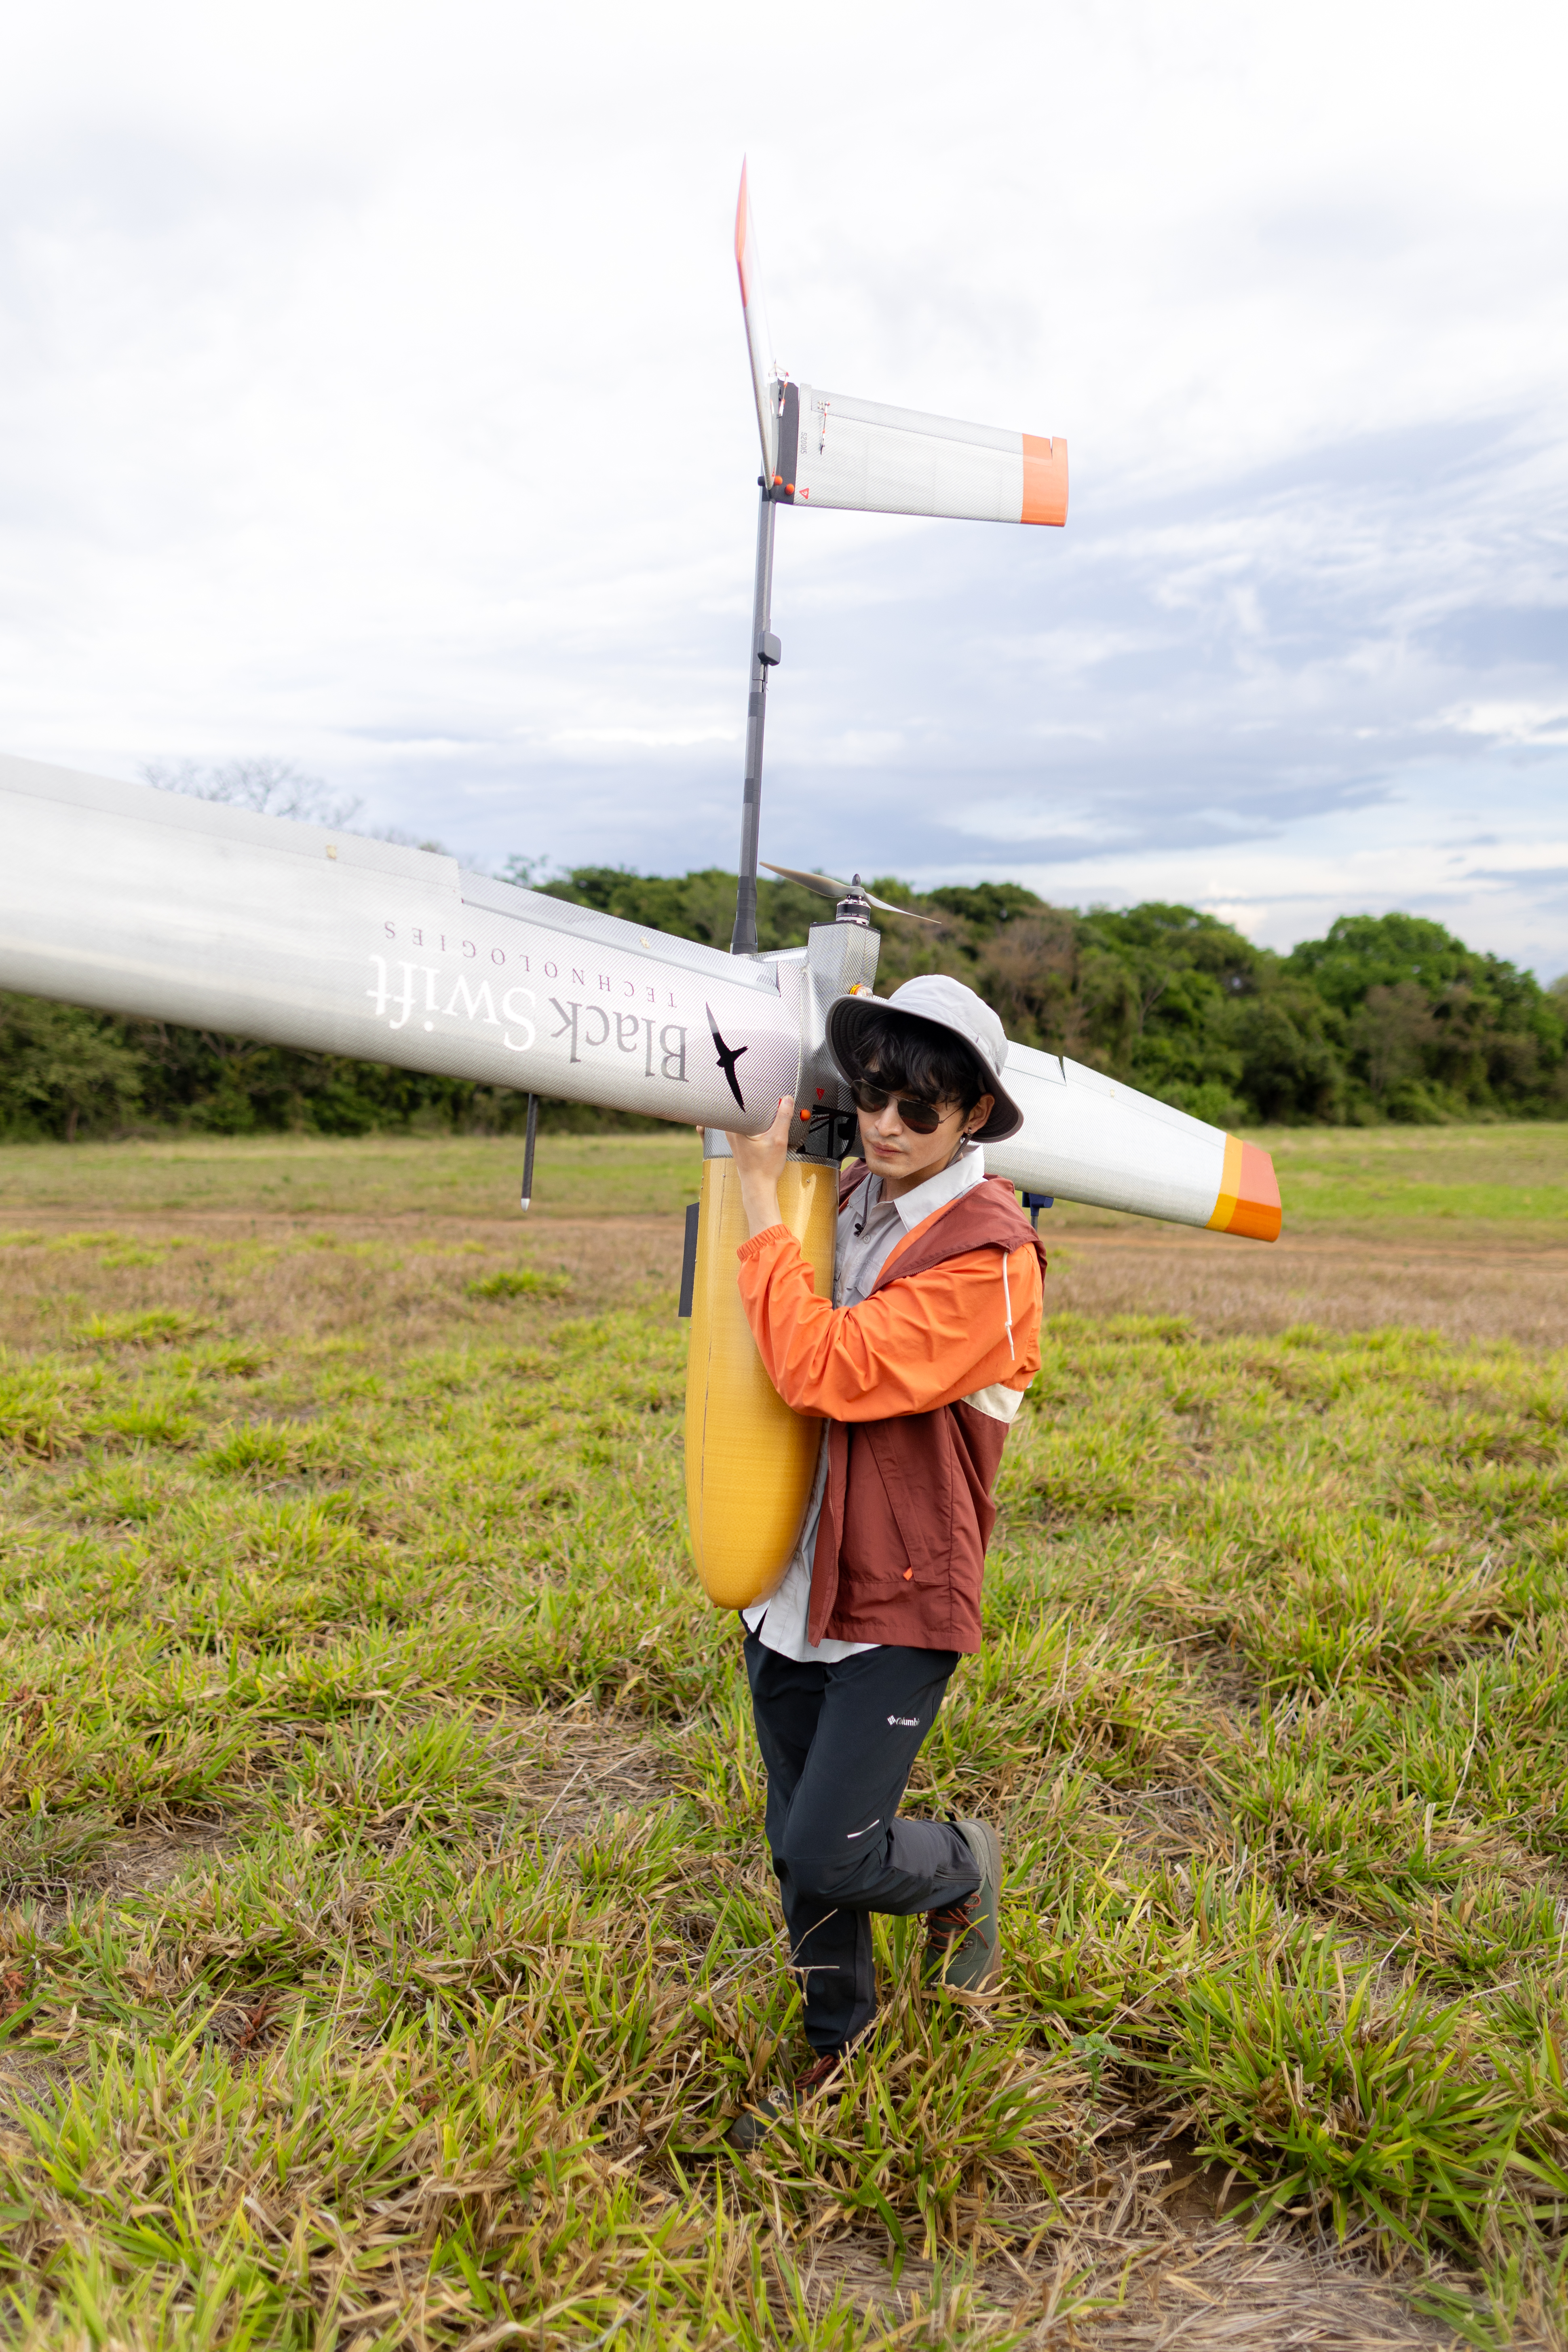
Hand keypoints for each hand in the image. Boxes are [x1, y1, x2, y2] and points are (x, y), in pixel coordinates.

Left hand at [726, 1096, 794, 1237]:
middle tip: (760, 1088)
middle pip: (737, 1106)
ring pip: (741, 1115)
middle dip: (749, 1097)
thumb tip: (787, 1100)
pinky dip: (752, 1119)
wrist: (759, 1187)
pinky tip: (763, 1118)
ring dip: (751, 1109)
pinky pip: (743, 1123)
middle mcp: (730, 1130)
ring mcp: (733, 1136)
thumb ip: (783, 1118)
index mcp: (735, 1127)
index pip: (733, 1100)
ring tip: (764, 1102)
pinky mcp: (739, 1140)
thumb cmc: (764, 1168)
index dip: (742, 1089)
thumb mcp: (778, 1140)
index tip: (750, 1081)